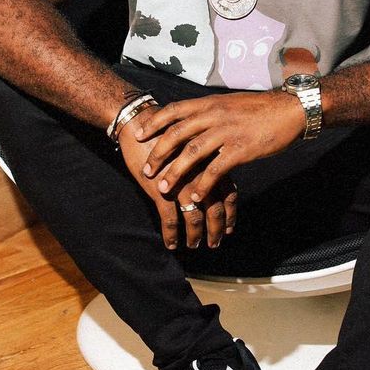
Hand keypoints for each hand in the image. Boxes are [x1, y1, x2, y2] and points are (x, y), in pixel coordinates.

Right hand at [117, 108, 236, 248]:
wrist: (139, 124)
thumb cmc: (166, 132)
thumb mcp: (193, 144)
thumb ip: (207, 161)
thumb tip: (217, 178)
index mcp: (212, 162)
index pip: (230, 194)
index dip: (230, 214)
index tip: (228, 229)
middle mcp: (201, 175)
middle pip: (216, 210)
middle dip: (216, 230)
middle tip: (214, 244)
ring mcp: (182, 183)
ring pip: (194, 219)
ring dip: (195, 236)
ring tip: (193, 245)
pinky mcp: (161, 190)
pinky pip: (170, 220)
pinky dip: (171, 235)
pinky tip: (171, 243)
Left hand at [133, 91, 304, 202]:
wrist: (290, 110)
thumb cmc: (262, 108)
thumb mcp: (231, 103)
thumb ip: (211, 111)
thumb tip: (194, 119)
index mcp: (211, 103)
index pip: (174, 111)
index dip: (155, 123)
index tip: (139, 134)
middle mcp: (214, 115)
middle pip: (177, 134)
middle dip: (158, 153)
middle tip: (146, 170)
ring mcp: (227, 132)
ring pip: (191, 153)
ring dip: (175, 172)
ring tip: (163, 189)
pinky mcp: (240, 149)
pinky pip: (215, 169)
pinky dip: (202, 185)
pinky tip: (194, 197)